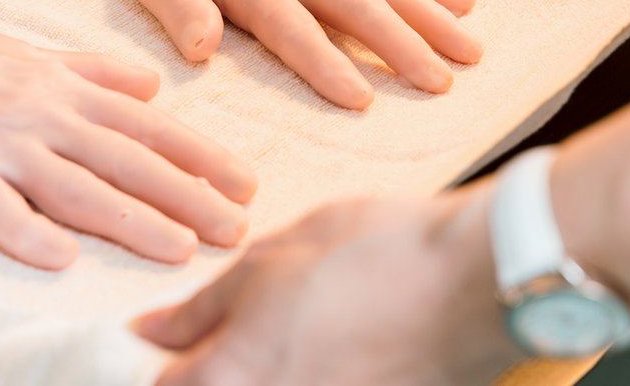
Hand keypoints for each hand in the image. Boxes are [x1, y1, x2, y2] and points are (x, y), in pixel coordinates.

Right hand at [0, 0, 255, 269]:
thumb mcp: (36, 53)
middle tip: (237, 230)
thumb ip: (97, 72)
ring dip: (132, 218)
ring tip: (180, 249)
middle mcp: (43, 112)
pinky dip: (25, 230)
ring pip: (75, 184)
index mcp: (66, 89)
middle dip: (188, 196)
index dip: (201, 156)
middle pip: (128, 159)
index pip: (149, 126)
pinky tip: (61, 260)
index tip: (246, 186)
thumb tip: (154, 87)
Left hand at [90, 0, 482, 108]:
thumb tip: (201, 49)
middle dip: (401, 46)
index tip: (360, 99)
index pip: (293, 29)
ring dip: (430, 17)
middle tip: (439, 84)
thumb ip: (179, 8)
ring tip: (470, 53)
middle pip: (358, 6)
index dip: (325, 64)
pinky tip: (463, 1)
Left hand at [134, 186, 521, 384]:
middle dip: (205, 372)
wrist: (479, 282)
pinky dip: (305, 378)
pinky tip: (329, 349)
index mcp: (227, 378)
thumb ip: (203, 307)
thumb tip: (152, 331)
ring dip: (260, 373)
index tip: (163, 346)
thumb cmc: (377, 256)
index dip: (150, 366)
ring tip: (295, 334)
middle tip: (223, 337)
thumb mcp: (271, 260)